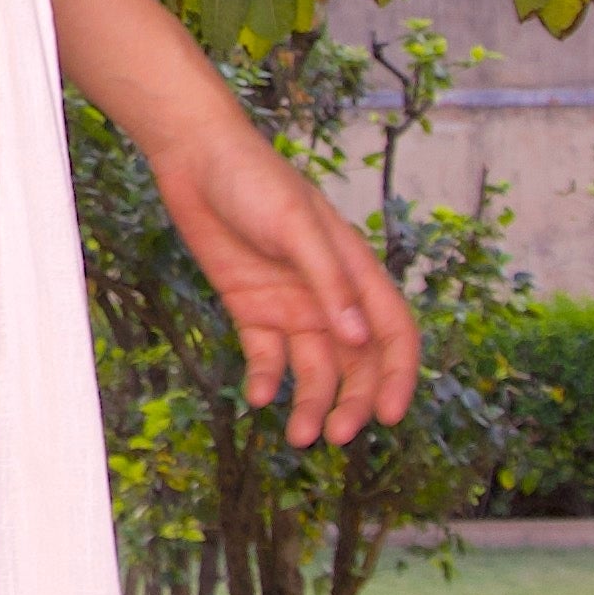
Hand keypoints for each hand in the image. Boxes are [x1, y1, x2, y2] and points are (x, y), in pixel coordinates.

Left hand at [149, 102, 419, 450]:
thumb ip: (328, 281)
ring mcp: (290, 303)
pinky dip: (266, 379)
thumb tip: (359, 340)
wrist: (194, 158)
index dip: (398, 375)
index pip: (392, 332)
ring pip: (313, 368)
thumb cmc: (255, 180)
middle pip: (355, 363)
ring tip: (299, 436)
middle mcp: (328, 295)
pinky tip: (257, 396)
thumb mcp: (296, 227)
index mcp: (354, 272)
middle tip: (336, 436)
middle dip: (352, 402)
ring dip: (311, 403)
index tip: (390, 416)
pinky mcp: (251, 307)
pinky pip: (266, 356)